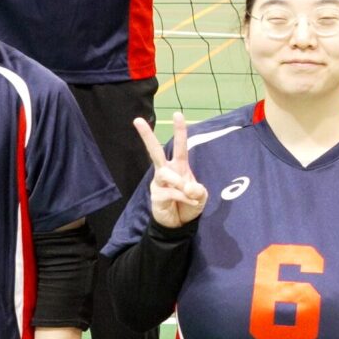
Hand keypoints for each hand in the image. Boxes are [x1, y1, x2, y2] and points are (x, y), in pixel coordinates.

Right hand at [134, 114, 206, 229]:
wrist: (179, 224)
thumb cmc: (189, 205)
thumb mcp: (201, 197)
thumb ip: (198, 191)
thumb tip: (189, 187)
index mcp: (179, 166)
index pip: (180, 146)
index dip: (179, 130)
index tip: (177, 114)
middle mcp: (166, 171)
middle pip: (154, 151)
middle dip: (146, 136)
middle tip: (137, 120)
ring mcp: (159, 183)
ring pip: (165, 174)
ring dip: (180, 182)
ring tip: (190, 193)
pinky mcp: (156, 195)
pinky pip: (171, 192)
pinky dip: (184, 198)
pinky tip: (191, 203)